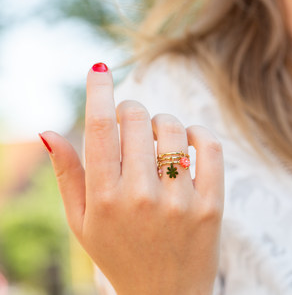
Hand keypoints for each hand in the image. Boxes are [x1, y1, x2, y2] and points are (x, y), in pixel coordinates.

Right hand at [40, 63, 223, 294]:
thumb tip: (48, 131)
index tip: (99, 68)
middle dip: (131, 110)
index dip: (98, 91)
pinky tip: (189, 140)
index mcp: (104, 199)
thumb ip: (66, 174)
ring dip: (162, 122)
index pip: (99, 128)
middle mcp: (140, 197)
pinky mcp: (211, 206)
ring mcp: (179, 202)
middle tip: (130, 121)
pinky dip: (198, 132)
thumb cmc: (119, 254)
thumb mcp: (82, 222)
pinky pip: (209, 146)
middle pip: (138, 121)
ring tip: (157, 137)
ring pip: (173, 128)